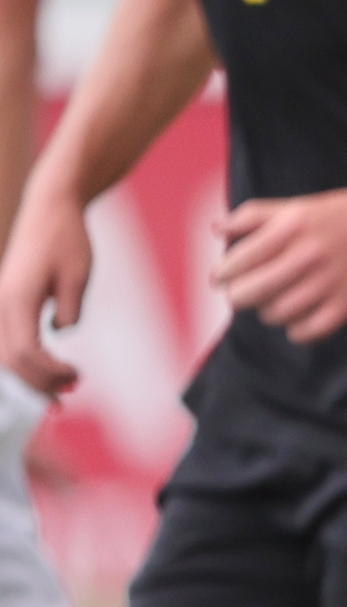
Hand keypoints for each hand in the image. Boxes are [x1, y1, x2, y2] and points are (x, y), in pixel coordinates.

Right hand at [0, 185, 92, 396]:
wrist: (48, 210)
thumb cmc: (67, 240)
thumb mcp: (78, 276)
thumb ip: (69, 309)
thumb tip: (59, 332)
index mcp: (18, 298)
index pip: (26, 352)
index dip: (49, 372)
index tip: (77, 376)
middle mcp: (1, 303)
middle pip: (10, 360)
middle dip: (37, 383)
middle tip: (68, 395)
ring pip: (4, 354)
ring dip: (29, 376)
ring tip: (59, 391)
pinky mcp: (5, 303)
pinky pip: (7, 341)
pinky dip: (23, 361)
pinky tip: (46, 371)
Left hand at [213, 185, 346, 344]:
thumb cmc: (335, 216)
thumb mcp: (293, 207)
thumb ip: (252, 216)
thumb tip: (215, 231)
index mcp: (290, 228)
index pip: (240, 260)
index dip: (223, 274)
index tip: (219, 279)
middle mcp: (308, 255)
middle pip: (253, 292)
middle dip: (238, 297)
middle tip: (240, 296)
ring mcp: (330, 282)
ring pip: (278, 313)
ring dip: (267, 313)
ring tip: (271, 305)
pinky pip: (309, 331)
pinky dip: (296, 331)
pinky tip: (296, 320)